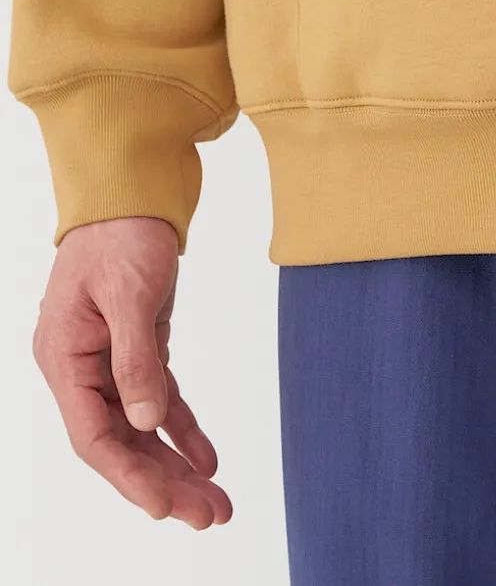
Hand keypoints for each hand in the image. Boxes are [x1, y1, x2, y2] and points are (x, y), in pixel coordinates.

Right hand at [32, 216, 231, 528]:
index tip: (164, 507)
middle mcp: (82, 369)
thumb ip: (135, 359)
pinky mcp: (138, 348)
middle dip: (164, 482)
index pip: (94, 436)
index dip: (128, 476)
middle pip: (122, 442)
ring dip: (177, 465)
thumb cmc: (121, 235)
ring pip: (143, 428)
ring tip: (216, 502)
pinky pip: (160, 400)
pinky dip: (183, 429)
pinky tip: (208, 458)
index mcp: (64, 360)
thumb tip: (146, 420)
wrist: (130, 194)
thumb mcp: (128, 293)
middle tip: (209, 515)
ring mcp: (109, 362)